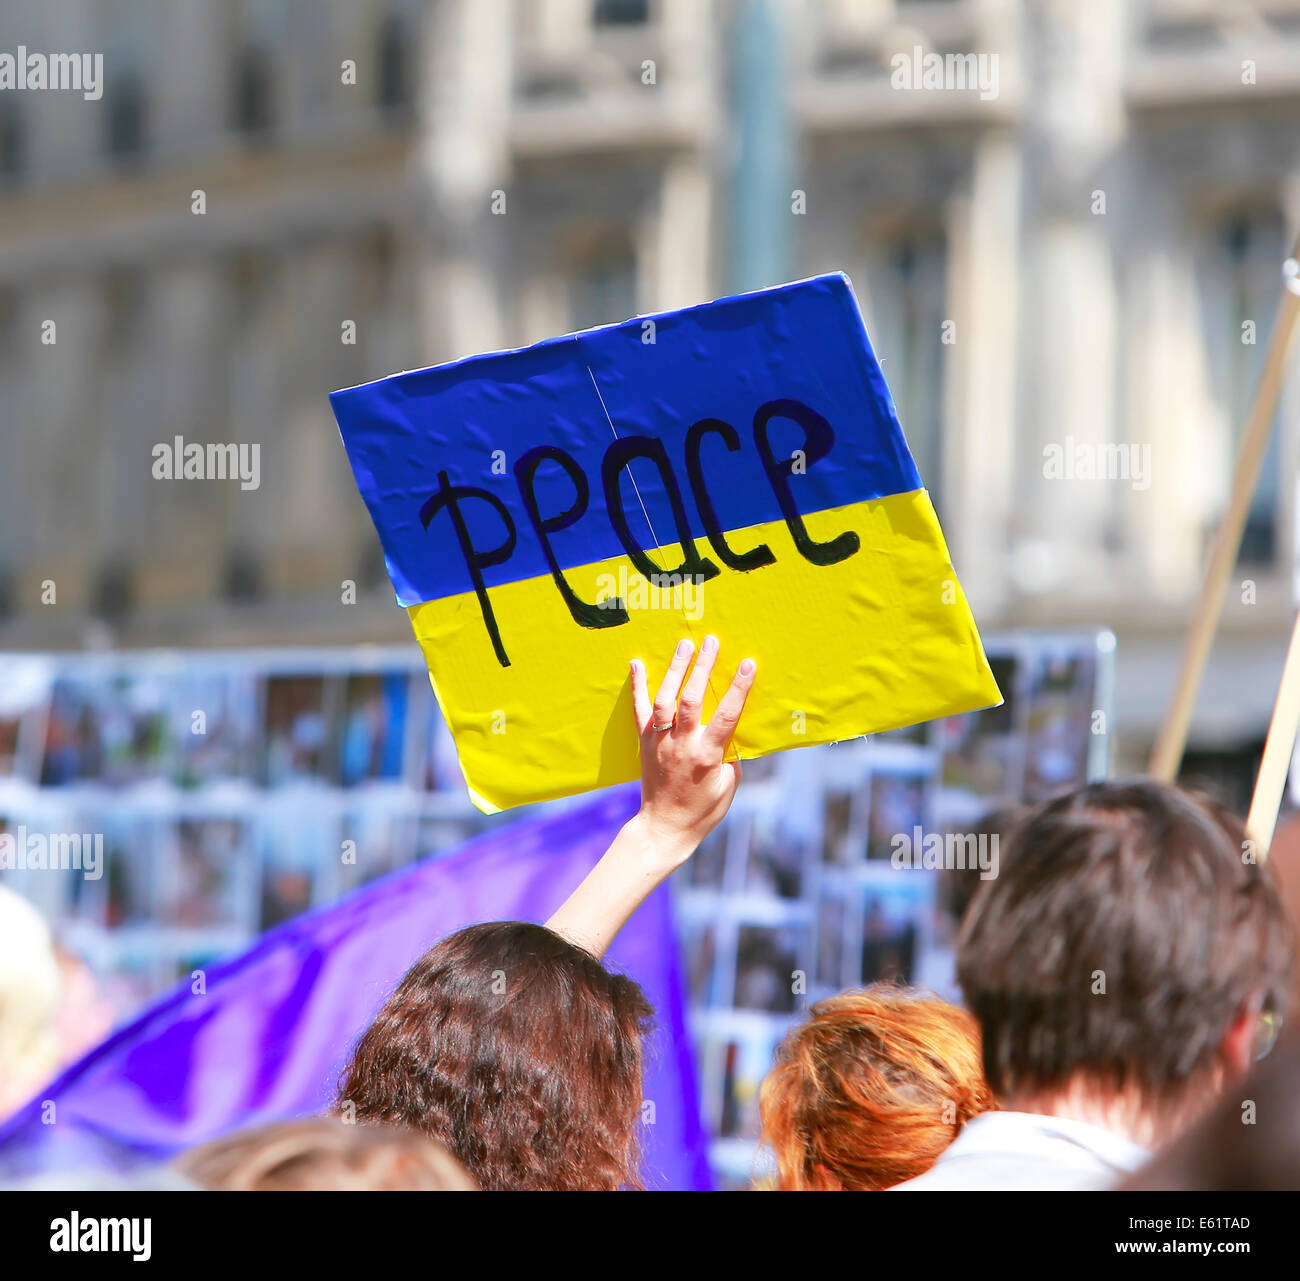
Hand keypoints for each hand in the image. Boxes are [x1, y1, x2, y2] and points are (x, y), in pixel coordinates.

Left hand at [630, 635, 755, 863]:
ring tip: (684, 644)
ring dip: (674, 669)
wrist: (664, 828)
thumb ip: (730, 757)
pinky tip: (636, 664)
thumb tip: (731, 732)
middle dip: (702, 667)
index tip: (748, 663)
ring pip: (665, 700)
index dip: (738, 688)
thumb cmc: (702, 811)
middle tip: (711, 641)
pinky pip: (640, 711)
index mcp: (707, 755)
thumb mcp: (728, 787)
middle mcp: (682, 744)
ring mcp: (660, 742)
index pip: (726, 715)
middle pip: (692, 698)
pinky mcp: (644, 744)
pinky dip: (638, 686)